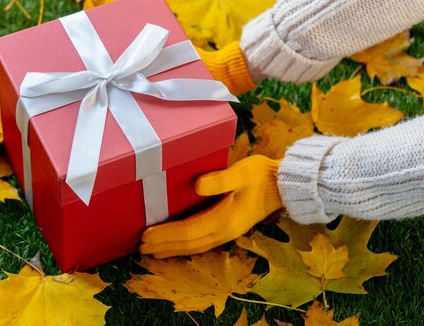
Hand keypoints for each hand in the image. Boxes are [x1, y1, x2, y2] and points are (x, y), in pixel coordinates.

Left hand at [140, 155, 282, 258]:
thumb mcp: (241, 172)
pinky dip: (184, 246)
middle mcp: (224, 231)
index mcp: (224, 219)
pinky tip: (176, 246)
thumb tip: (198, 186)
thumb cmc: (260, 175)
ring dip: (172, 249)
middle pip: (187, 243)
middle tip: (140, 247)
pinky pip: (201, 243)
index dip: (165, 234)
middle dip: (163, 245)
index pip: (188, 231)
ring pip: (194, 246)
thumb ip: (220, 179)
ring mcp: (227, 233)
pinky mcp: (228, 229)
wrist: (283, 185)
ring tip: (152, 251)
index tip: (146, 235)